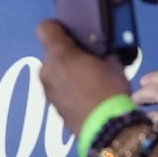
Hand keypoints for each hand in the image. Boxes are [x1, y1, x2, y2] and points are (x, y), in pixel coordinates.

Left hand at [37, 20, 130, 136]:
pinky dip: (66, 86)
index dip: (58, 27)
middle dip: (66, 53)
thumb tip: (97, 49)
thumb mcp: (112, 62)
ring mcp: (47, 89)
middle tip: (87, 59)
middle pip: (51, 52)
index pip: (45, 28)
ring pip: (53, 71)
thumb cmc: (110, 93)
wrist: (107, 129)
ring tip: (88, 79)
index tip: (71, 32)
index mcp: (60, 55)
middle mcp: (47, 70)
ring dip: (66, 71)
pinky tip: (84, 94)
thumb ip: (98, 50)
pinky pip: (56, 87)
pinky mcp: (51, 105)